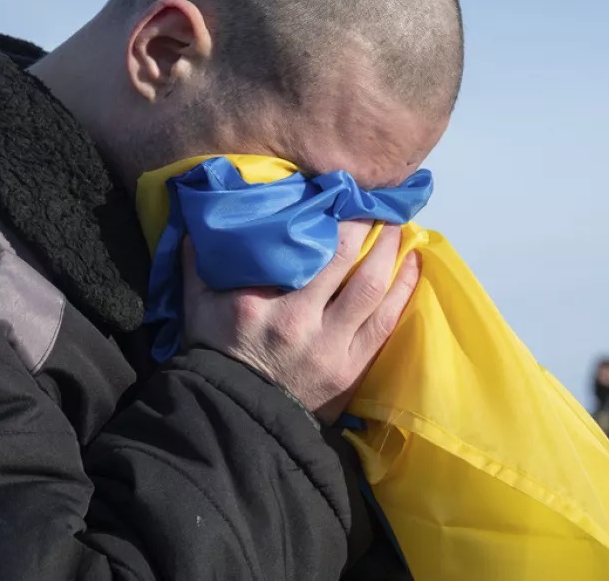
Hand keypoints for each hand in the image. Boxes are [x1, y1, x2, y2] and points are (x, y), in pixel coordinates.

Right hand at [182, 221, 419, 422]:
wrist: (236, 416)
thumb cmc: (217, 354)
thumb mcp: (197, 306)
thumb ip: (198, 264)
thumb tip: (195, 222)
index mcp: (258, 302)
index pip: (300, 248)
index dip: (326, 215)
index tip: (338, 191)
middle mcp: (297, 320)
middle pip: (343, 259)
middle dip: (365, 224)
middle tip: (376, 201)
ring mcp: (329, 346)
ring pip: (371, 287)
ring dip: (390, 251)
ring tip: (398, 226)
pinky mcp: (351, 368)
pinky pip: (386, 322)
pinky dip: (404, 289)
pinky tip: (413, 264)